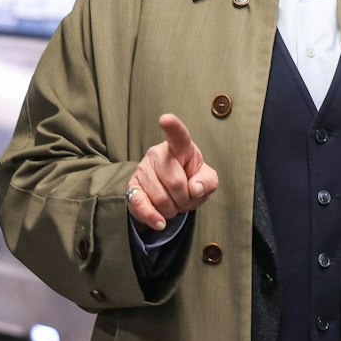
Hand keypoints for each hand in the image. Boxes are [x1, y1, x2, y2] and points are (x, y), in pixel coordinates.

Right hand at [127, 114, 219, 230]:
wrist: (170, 193)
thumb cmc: (190, 180)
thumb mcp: (206, 179)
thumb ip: (208, 182)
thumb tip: (196, 188)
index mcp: (180, 147)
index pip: (178, 135)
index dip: (172, 127)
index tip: (165, 119)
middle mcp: (157, 154)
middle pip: (175, 182)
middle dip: (185, 199)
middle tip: (185, 199)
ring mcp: (143, 169)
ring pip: (161, 198)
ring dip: (172, 210)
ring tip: (173, 204)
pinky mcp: (132, 187)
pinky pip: (141, 205)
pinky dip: (152, 217)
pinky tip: (160, 221)